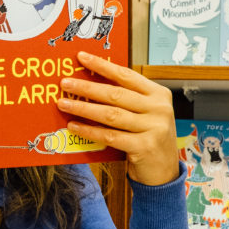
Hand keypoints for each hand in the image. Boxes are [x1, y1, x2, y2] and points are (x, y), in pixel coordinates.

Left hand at [57, 51, 177, 185]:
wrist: (165, 171)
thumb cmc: (148, 137)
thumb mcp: (144, 113)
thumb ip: (126, 99)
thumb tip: (90, 82)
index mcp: (158, 94)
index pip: (126, 75)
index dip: (102, 65)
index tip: (81, 57)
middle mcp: (159, 108)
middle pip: (116, 94)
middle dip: (87, 87)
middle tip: (64, 83)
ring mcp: (154, 128)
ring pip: (110, 114)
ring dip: (83, 108)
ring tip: (63, 103)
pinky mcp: (144, 146)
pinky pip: (110, 136)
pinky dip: (89, 130)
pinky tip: (74, 126)